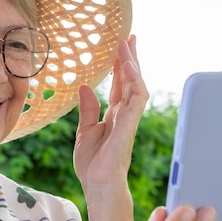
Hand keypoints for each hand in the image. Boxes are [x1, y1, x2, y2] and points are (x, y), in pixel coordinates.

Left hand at [73, 36, 148, 220]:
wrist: (98, 184)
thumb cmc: (93, 164)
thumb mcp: (84, 131)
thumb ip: (87, 109)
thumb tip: (84, 87)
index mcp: (115, 116)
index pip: (120, 85)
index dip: (121, 66)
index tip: (120, 47)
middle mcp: (125, 114)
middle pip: (131, 80)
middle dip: (131, 58)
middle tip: (128, 37)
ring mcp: (130, 118)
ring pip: (137, 84)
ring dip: (132, 64)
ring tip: (126, 44)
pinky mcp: (130, 124)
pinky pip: (137, 97)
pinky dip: (134, 80)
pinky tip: (127, 65)